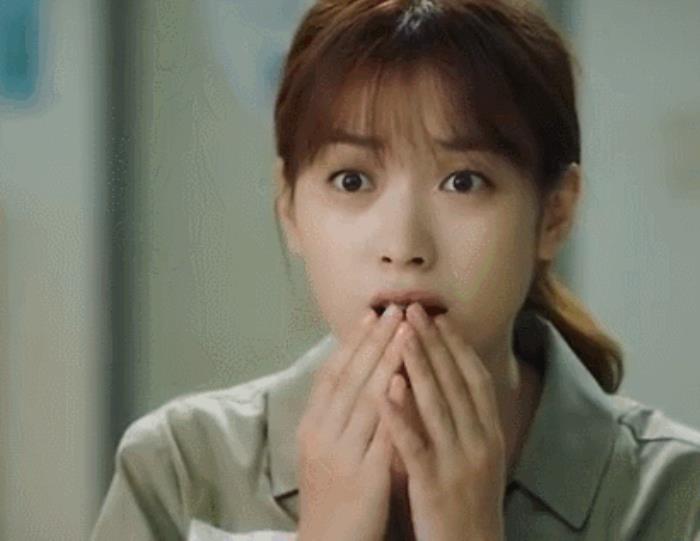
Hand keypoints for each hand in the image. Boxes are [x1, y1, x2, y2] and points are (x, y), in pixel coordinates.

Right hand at [296, 304, 411, 540]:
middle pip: (349, 377)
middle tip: (393, 309)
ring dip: (386, 360)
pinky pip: (379, 433)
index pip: (332, 374)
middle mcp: (321, 434)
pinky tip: (403, 379)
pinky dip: (391, 403)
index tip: (370, 315)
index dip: (352, 343)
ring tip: (405, 330)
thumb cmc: (332, 496)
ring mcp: (340, 453)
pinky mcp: (363, 475)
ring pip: (364, 397)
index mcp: (312, 426)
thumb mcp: (326, 450)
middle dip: (373, 341)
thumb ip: (341, 417)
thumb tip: (362, 379)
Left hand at [378, 303, 506, 540]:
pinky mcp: (434, 484)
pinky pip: (415, 444)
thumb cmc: (469, 503)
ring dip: (418, 366)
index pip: (473, 379)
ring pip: (437, 405)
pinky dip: (401, 413)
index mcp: (489, 434)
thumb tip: (449, 381)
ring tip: (401, 333)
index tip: (439, 316)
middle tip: (414, 309)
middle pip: (455, 382)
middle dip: (434, 343)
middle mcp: (479, 441)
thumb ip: (465, 421)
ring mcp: (458, 462)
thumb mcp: (478, 458)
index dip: (456, 346)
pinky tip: (387, 387)